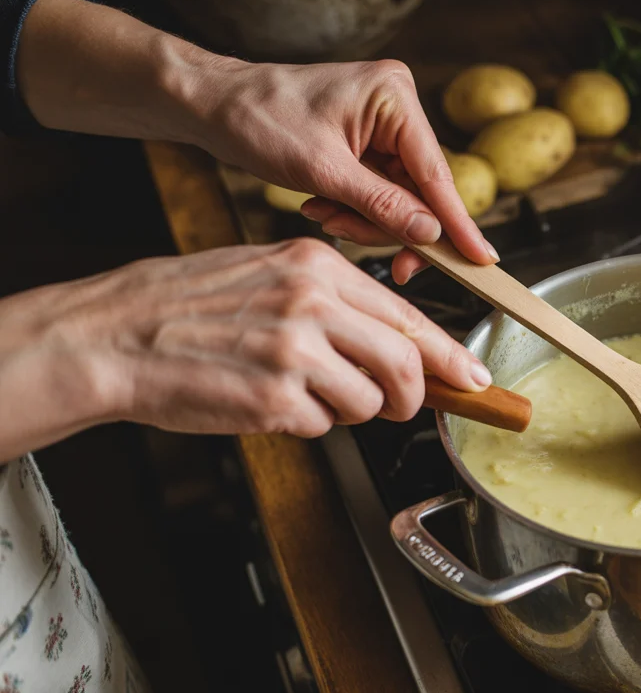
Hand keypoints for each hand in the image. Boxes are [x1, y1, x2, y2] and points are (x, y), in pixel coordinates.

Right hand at [0, 239, 489, 459]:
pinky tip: (267, 401)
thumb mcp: (267, 275)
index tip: (474, 376)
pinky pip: (324, 425)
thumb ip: (333, 302)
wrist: (114, 335)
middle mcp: (313, 303)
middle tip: (401, 407)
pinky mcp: (274, 398)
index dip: (449, 354)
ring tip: (303, 394)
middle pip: (406, 362)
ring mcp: (296, 352)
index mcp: (316, 267)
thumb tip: (395, 343)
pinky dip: (308, 423)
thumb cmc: (186, 307)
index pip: (407, 316)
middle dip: (414, 395)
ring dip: (350, 412)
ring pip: (371, 401)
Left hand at [191, 58, 496, 283]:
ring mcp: (385, 128)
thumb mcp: (320, 169)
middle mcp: (397, 109)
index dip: (457, 223)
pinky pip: (379, 195)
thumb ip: (380, 204)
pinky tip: (322, 206)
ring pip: (399, 201)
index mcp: (394, 97)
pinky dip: (354, 211)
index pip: (437, 173)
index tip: (481, 260)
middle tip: (347, 234)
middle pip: (420, 192)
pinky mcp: (370, 146)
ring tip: (321, 213)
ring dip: (363, 220)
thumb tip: (429, 234)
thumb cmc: (258, 119)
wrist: (214, 105)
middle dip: (386, 222)